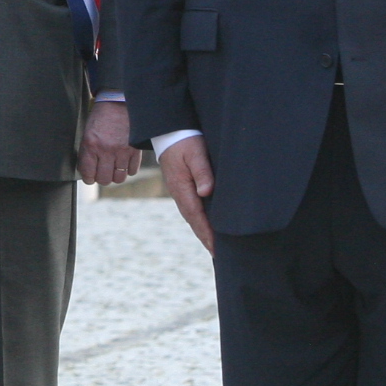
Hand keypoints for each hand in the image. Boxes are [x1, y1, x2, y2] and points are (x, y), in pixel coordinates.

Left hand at [79, 98, 142, 186]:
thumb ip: (87, 153)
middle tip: (101, 172)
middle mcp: (106, 150)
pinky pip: (132, 171)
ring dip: (115, 175)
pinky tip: (124, 163)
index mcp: (91, 145)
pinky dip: (127, 170)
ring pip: (119, 178)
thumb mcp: (87, 133)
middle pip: (104, 179)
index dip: (88, 178)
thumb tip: (87, 171)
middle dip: (101, 178)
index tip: (90, 177)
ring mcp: (122, 151)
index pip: (88, 173)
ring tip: (113, 168)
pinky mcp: (135, 150)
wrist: (118, 102)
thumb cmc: (101, 117)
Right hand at [159, 136, 214, 252]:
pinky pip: (191, 208)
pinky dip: (199, 220)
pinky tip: (206, 223)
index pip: (197, 216)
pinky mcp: (181, 186)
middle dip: (205, 238)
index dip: (207, 233)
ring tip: (213, 245)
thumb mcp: (196, 152)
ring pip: (192, 216)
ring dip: (202, 231)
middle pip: (193, 221)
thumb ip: (202, 172)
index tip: (216, 249)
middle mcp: (179, 193)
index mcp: (182, 188)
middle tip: (217, 255)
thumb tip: (207, 192)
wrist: (168, 129)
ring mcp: (179, 190)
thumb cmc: (185, 139)